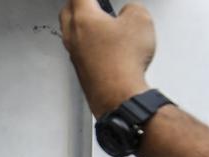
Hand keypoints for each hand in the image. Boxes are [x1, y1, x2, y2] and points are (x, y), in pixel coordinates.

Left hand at [59, 0, 154, 116]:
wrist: (118, 95)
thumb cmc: (123, 62)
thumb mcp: (140, 20)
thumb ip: (132, 8)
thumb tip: (128, 12)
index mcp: (83, 18)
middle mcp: (73, 36)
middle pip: (68, 11)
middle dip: (79, 3)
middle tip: (91, 2)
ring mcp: (74, 54)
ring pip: (71, 31)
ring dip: (81, 22)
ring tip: (98, 20)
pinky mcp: (80, 69)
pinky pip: (79, 49)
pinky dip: (87, 41)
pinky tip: (102, 44)